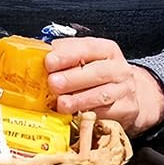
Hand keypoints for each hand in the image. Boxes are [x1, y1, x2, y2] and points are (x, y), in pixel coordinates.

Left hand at [45, 37, 163, 136]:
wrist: (125, 95)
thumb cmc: (97, 76)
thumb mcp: (84, 60)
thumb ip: (64, 56)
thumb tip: (36, 56)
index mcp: (106, 50)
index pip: (88, 48)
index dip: (67, 55)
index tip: (49, 62)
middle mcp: (118, 68)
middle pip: (98, 72)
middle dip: (73, 78)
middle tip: (53, 84)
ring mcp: (124, 89)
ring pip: (103, 94)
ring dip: (80, 100)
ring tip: (62, 104)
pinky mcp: (126, 108)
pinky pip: (108, 113)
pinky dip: (90, 115)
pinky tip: (75, 116)